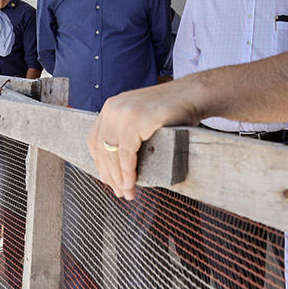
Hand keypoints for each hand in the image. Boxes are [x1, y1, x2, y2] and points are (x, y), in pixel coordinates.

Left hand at [87, 79, 202, 199]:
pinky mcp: (137, 120)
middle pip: (102, 149)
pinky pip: (125, 154)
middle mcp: (113, 107)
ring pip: (112, 154)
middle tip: (120, 192)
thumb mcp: (141, 117)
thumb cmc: (172, 110)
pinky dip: (127, 172)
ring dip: (118, 178)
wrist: (193, 95)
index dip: (99, 163)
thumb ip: (126, 132)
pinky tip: (132, 183)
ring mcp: (124, 112)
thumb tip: (115, 163)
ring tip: (127, 192)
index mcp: (112, 106)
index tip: (108, 179)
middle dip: (110, 175)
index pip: (95, 140)